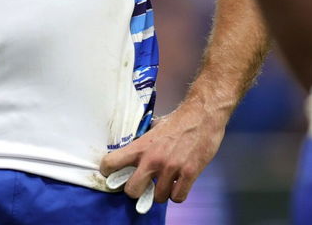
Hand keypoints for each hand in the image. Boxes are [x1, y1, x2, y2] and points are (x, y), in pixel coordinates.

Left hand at [99, 104, 224, 205]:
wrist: (202, 115)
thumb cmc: (179, 121)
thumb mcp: (154, 128)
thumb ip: (143, 142)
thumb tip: (134, 152)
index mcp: (141, 146)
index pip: (111, 163)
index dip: (109, 172)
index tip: (113, 175)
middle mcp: (153, 159)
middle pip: (132, 190)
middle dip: (137, 190)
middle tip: (143, 185)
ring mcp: (171, 168)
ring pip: (158, 197)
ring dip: (161, 192)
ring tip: (166, 183)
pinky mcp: (189, 173)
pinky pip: (177, 197)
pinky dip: (177, 194)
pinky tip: (178, 185)